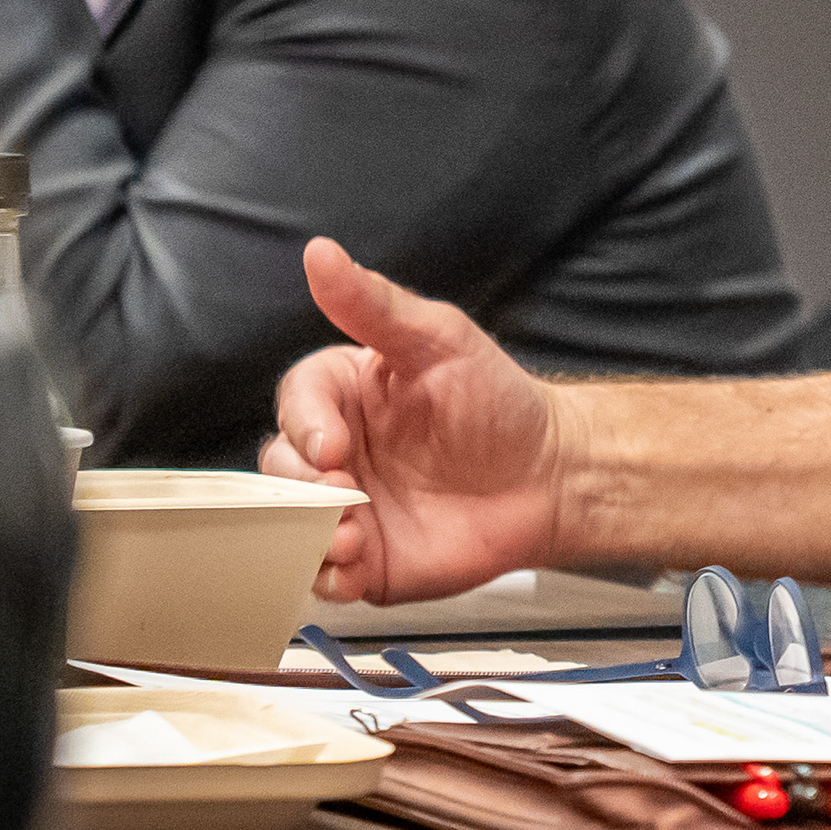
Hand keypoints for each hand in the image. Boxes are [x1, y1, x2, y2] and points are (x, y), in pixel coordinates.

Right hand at [259, 239, 568, 604]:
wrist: (549, 477)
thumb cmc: (497, 401)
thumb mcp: (438, 339)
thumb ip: (374, 304)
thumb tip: (321, 254)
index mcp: (343, 395)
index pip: (296, 404)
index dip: (304, 425)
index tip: (333, 444)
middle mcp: (336, 453)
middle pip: (280, 469)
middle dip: (300, 486)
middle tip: (344, 492)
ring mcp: (348, 508)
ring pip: (293, 525)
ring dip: (308, 534)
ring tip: (352, 536)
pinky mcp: (367, 559)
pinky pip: (324, 574)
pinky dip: (327, 575)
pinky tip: (353, 565)